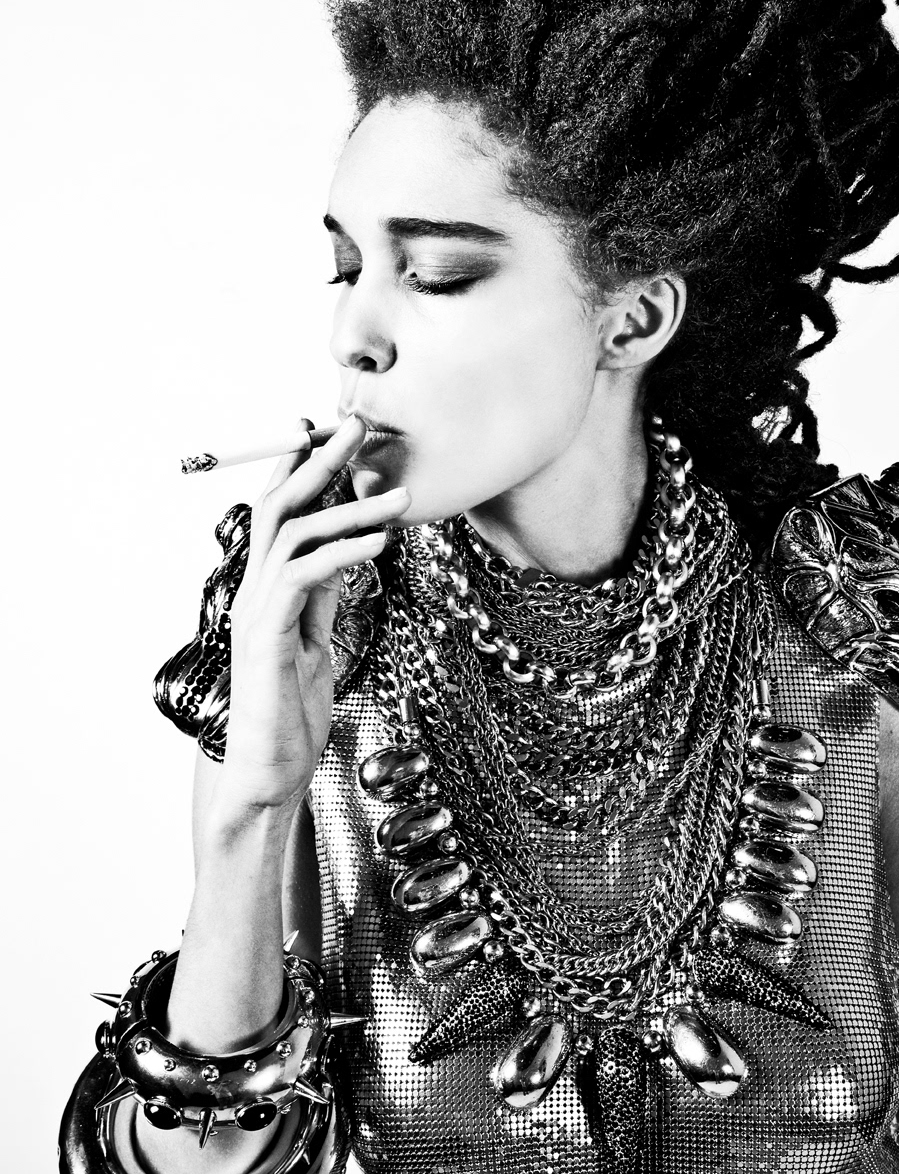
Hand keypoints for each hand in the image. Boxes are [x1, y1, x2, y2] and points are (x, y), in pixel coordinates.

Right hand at [217, 414, 410, 812]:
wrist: (269, 772)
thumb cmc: (292, 710)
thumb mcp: (318, 637)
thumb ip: (324, 593)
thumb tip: (350, 547)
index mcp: (266, 588)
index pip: (279, 510)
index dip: (303, 466)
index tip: (331, 430)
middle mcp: (254, 590)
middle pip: (280, 504)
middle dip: (319, 460)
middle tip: (358, 425)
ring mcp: (256, 612)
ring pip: (294, 533)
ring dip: (348, 505)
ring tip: (399, 493)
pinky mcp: (267, 637)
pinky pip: (304, 577)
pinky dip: (344, 552)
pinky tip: (381, 540)